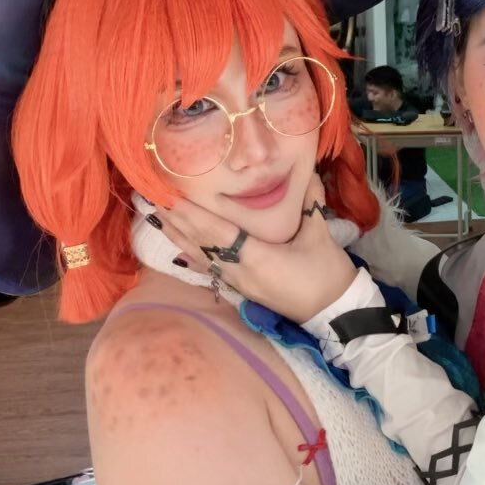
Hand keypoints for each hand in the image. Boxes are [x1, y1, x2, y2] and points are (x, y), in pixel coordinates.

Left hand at [154, 174, 359, 322]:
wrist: (334, 313)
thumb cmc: (328, 275)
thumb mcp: (320, 235)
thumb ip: (310, 203)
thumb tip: (308, 171)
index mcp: (259, 258)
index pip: (218, 234)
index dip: (194, 216)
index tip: (172, 198)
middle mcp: (241, 272)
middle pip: (201, 245)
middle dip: (176, 222)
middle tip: (149, 200)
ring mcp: (239, 283)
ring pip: (201, 257)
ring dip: (178, 237)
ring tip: (155, 217)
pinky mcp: (242, 289)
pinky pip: (210, 269)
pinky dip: (192, 254)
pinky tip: (178, 245)